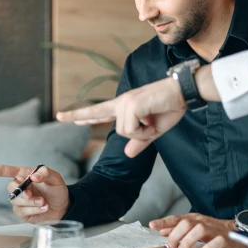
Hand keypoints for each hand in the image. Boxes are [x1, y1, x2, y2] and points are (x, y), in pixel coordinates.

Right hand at [0, 164, 69, 223]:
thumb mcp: (55, 178)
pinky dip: (34, 210)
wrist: (63, 207)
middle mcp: (19, 186)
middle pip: (11, 188)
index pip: (4, 171)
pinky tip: (43, 208)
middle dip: (23, 193)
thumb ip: (45, 173)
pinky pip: (22, 211)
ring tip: (44, 203)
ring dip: (31, 203)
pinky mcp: (22, 212)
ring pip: (16, 201)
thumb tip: (33, 176)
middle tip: (36, 196)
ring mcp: (19, 200)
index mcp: (24, 174)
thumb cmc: (57, 190)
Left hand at [56, 77, 187, 156]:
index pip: (99, 111)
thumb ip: (140, 142)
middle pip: (105, 120)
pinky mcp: (131, 105)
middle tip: (69, 115)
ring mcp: (125, 102)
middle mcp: (121, 102)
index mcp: (125, 105)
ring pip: (124, 132)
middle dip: (92, 119)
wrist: (183, 93)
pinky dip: (144, 132)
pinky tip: (152, 121)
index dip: (82, 115)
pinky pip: (131, 130)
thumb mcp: (154, 131)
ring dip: (141, 133)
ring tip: (153, 122)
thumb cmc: (171, 107)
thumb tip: (127, 154)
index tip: (65, 116)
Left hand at [149, 214, 246, 247]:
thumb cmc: (212, 230)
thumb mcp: (194, 227)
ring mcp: (215, 230)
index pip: (177, 218)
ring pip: (199, 230)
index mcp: (195, 219)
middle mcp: (203, 222)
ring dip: (188, 241)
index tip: (152, 225)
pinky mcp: (225, 239)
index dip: (164, 221)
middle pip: (186, 223)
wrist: (236, 232)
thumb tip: (161, 230)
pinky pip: (216, 242)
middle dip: (176, 235)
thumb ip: (178, 229)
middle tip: (172, 247)